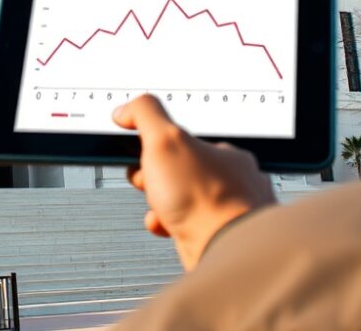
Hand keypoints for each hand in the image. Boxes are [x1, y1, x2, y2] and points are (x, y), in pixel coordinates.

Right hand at [112, 94, 275, 269]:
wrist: (224, 251)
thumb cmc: (204, 199)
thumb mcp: (165, 140)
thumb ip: (145, 115)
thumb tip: (128, 109)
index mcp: (226, 154)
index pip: (185, 140)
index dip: (155, 144)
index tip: (140, 150)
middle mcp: (232, 182)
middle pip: (181, 171)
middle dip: (154, 177)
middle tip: (147, 180)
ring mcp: (228, 211)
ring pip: (182, 200)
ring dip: (159, 203)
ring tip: (158, 206)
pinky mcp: (219, 237)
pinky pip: (185, 226)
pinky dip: (168, 225)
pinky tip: (165, 226)